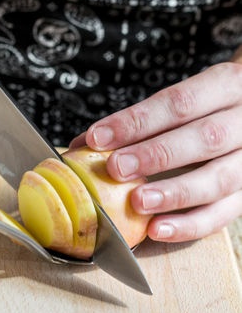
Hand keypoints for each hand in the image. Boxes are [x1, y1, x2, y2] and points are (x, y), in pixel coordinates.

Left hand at [70, 55, 241, 242]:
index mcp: (227, 84)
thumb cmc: (209, 103)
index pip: (179, 102)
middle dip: (155, 155)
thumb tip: (86, 142)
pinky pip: (224, 213)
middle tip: (116, 168)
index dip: (137, 121)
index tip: (98, 137)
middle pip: (203, 138)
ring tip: (138, 201)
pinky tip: (158, 228)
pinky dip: (190, 224)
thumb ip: (142, 118)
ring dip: (174, 193)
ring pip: (219, 179)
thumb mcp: (186, 95)